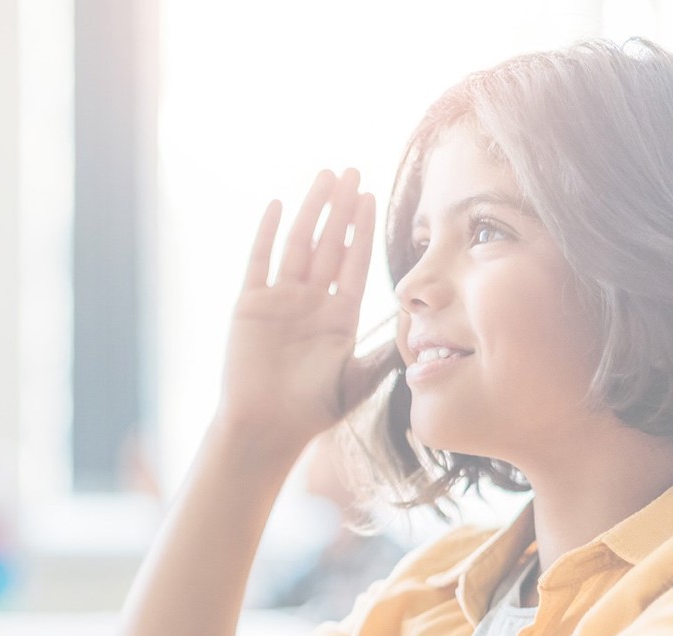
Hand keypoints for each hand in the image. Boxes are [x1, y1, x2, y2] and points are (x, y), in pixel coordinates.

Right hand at [217, 168, 391, 448]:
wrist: (266, 427)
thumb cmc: (311, 410)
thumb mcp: (358, 380)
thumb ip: (385, 354)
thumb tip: (422, 335)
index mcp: (338, 316)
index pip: (354, 262)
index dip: (362, 229)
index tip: (372, 197)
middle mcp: (310, 302)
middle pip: (328, 243)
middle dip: (341, 208)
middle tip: (353, 171)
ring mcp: (280, 300)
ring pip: (298, 244)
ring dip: (311, 210)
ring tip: (325, 177)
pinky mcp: (250, 304)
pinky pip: (260, 261)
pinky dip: (267, 233)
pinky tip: (278, 205)